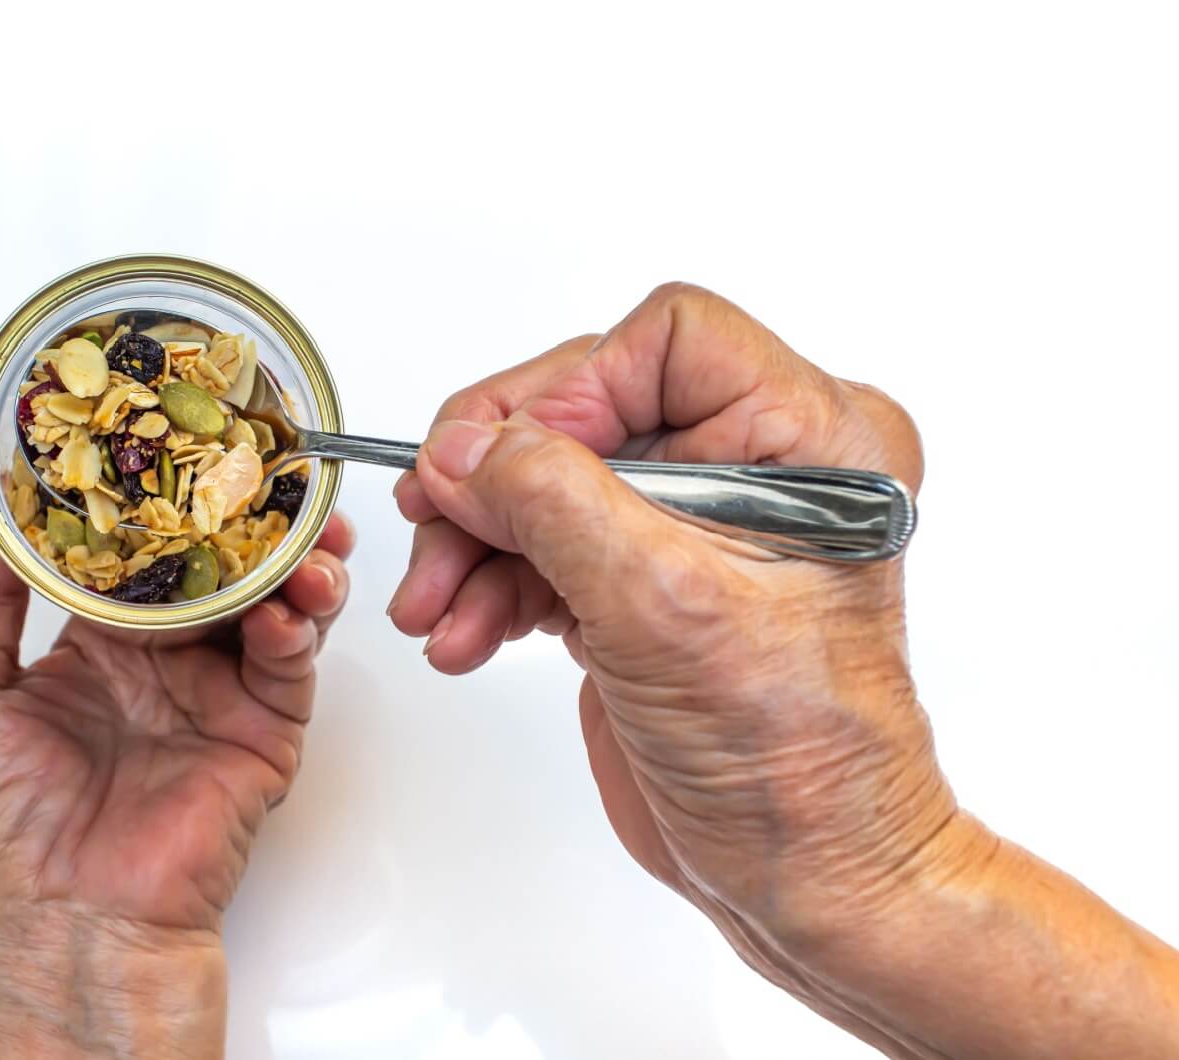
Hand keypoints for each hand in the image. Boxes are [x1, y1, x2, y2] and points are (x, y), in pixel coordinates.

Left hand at [0, 516, 352, 1057]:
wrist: (66, 924)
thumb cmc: (2, 829)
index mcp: (94, 645)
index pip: (138, 549)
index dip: (158, 497)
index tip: (172, 441)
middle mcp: (163, 660)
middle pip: (217, 563)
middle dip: (247, 516)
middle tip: (267, 470)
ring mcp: (218, 693)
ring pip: (270, 601)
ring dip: (290, 561)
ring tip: (302, 532)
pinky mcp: (262, 733)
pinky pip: (289, 666)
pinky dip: (295, 629)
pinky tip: (285, 607)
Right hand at [391, 284, 975, 1041]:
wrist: (802, 875)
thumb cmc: (794, 761)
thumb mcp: (661, 608)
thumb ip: (553, 504)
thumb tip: (465, 449)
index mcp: (810, 438)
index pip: (666, 341)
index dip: (566, 390)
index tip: (500, 460)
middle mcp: (758, 466)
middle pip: (587, 410)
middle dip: (497, 478)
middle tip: (435, 521)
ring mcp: (695, 525)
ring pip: (549, 480)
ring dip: (477, 541)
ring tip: (437, 608)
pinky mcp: (645, 578)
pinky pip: (545, 544)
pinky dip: (491, 583)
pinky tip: (464, 631)